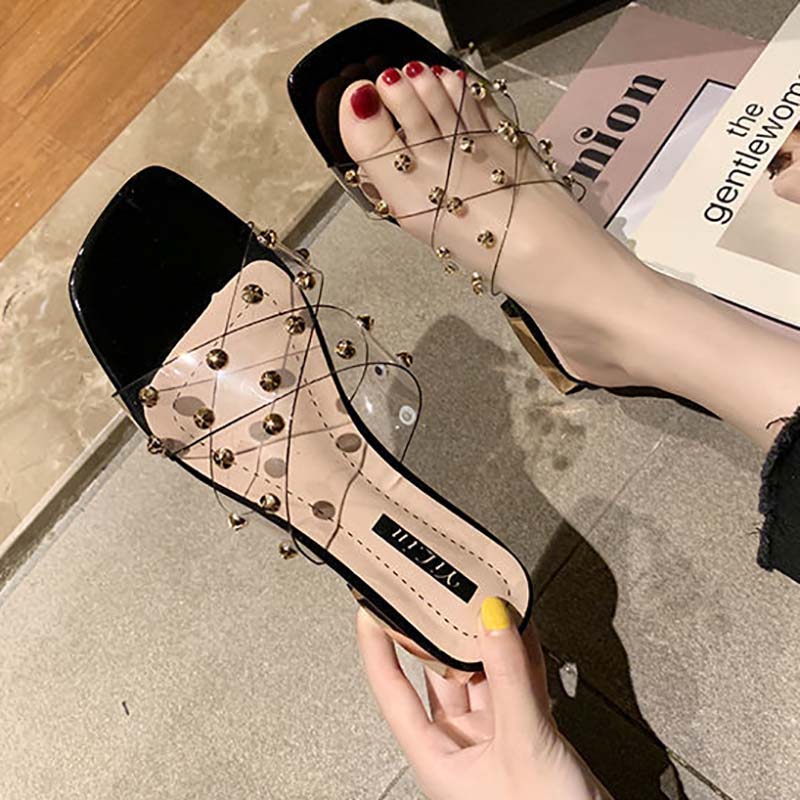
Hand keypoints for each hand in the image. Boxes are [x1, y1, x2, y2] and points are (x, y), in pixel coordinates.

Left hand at [356, 597, 611, 799]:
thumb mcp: (522, 746)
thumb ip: (510, 679)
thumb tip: (492, 620)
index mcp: (436, 757)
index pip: (392, 690)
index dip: (377, 646)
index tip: (372, 606)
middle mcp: (460, 745)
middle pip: (439, 674)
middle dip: (441, 631)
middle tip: (440, 589)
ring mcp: (494, 738)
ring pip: (481, 674)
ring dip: (485, 638)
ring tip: (483, 596)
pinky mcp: (528, 735)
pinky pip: (516, 682)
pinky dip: (519, 653)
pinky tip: (519, 625)